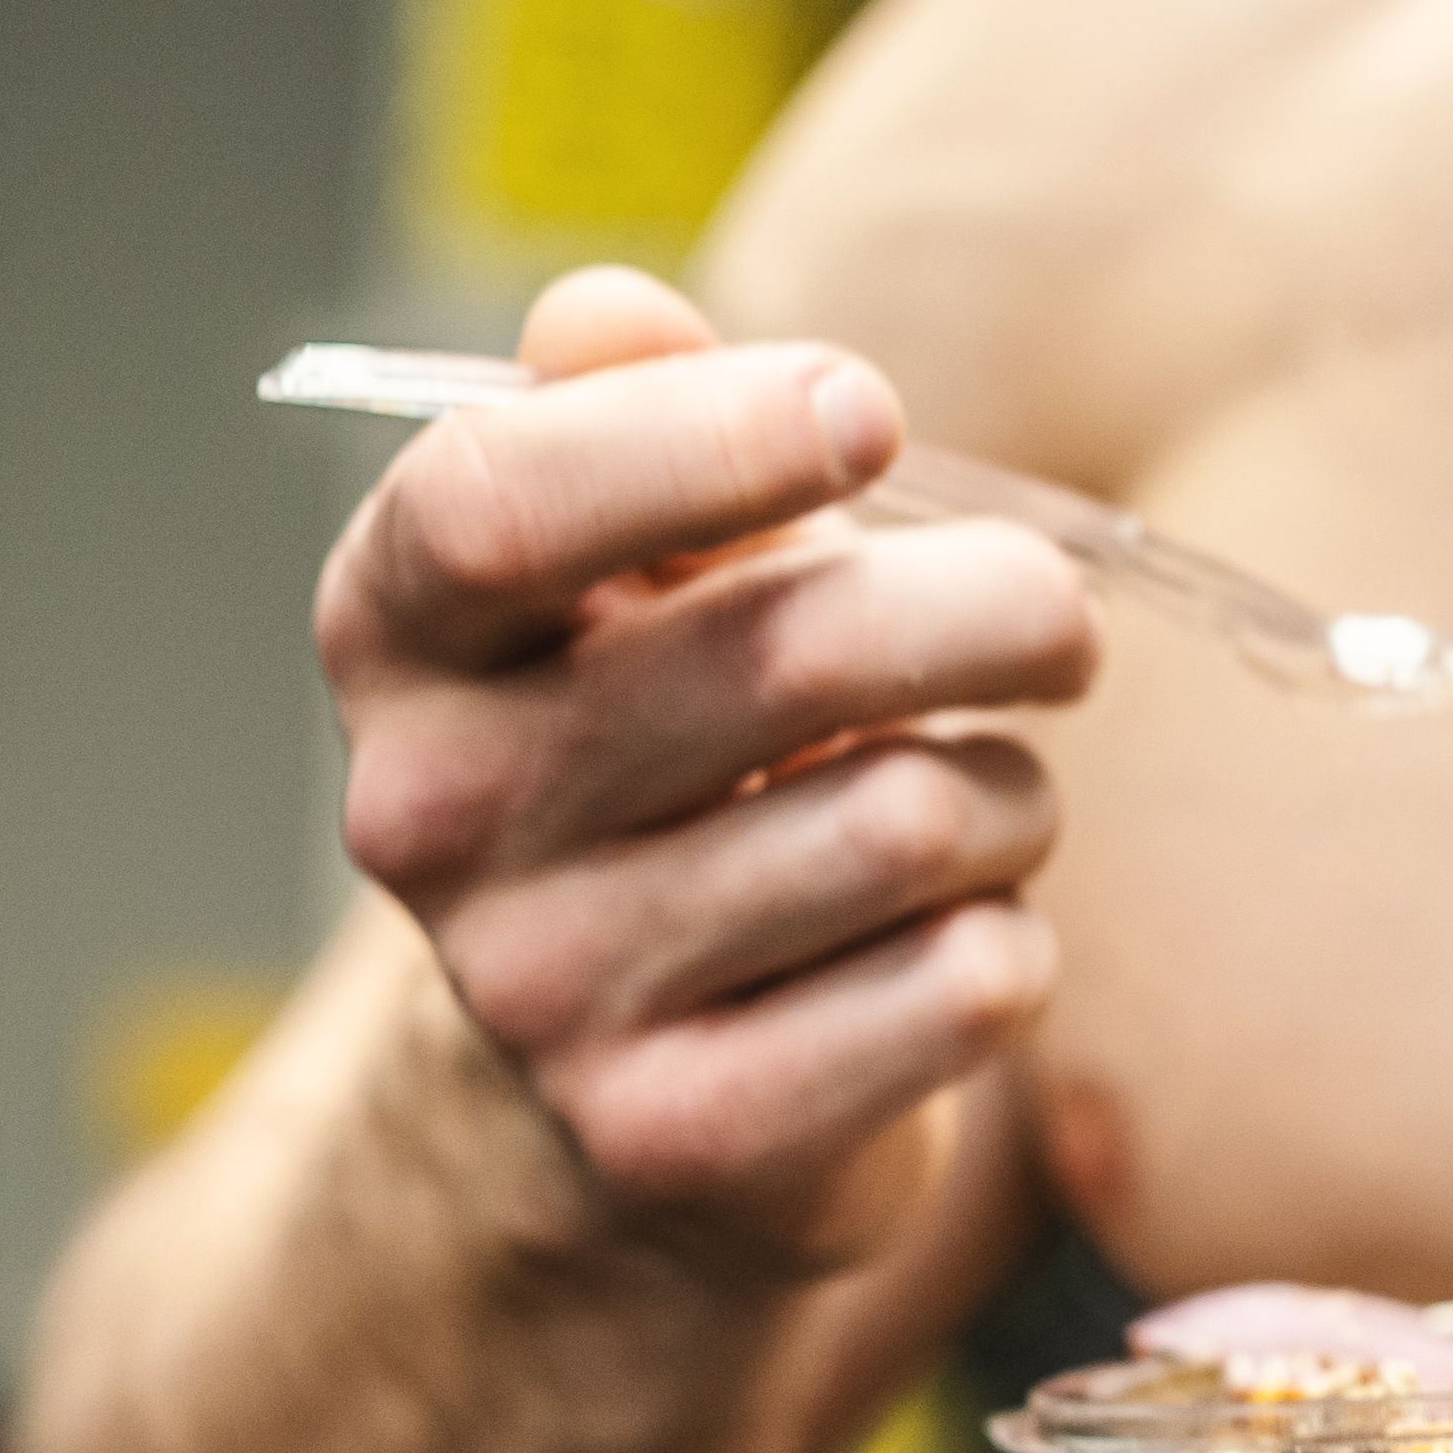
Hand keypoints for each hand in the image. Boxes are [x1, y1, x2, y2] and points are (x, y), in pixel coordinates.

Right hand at [318, 267, 1101, 1272]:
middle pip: (792, 650)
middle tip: (1054, 625)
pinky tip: (950, 951)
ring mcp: (545, 994)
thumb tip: (603, 312)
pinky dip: (1009, 950)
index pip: (496, 498)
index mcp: (399, 637)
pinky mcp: (679, 1139)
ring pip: (913, 824)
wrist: (602, 1110)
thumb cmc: (660, 772)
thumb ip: (627, 426)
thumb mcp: (622, 585)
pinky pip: (960, 988)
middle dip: (993, 611)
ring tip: (974, 816)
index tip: (867, 412)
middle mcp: (435, 816)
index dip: (707, 435)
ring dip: (1010, 801)